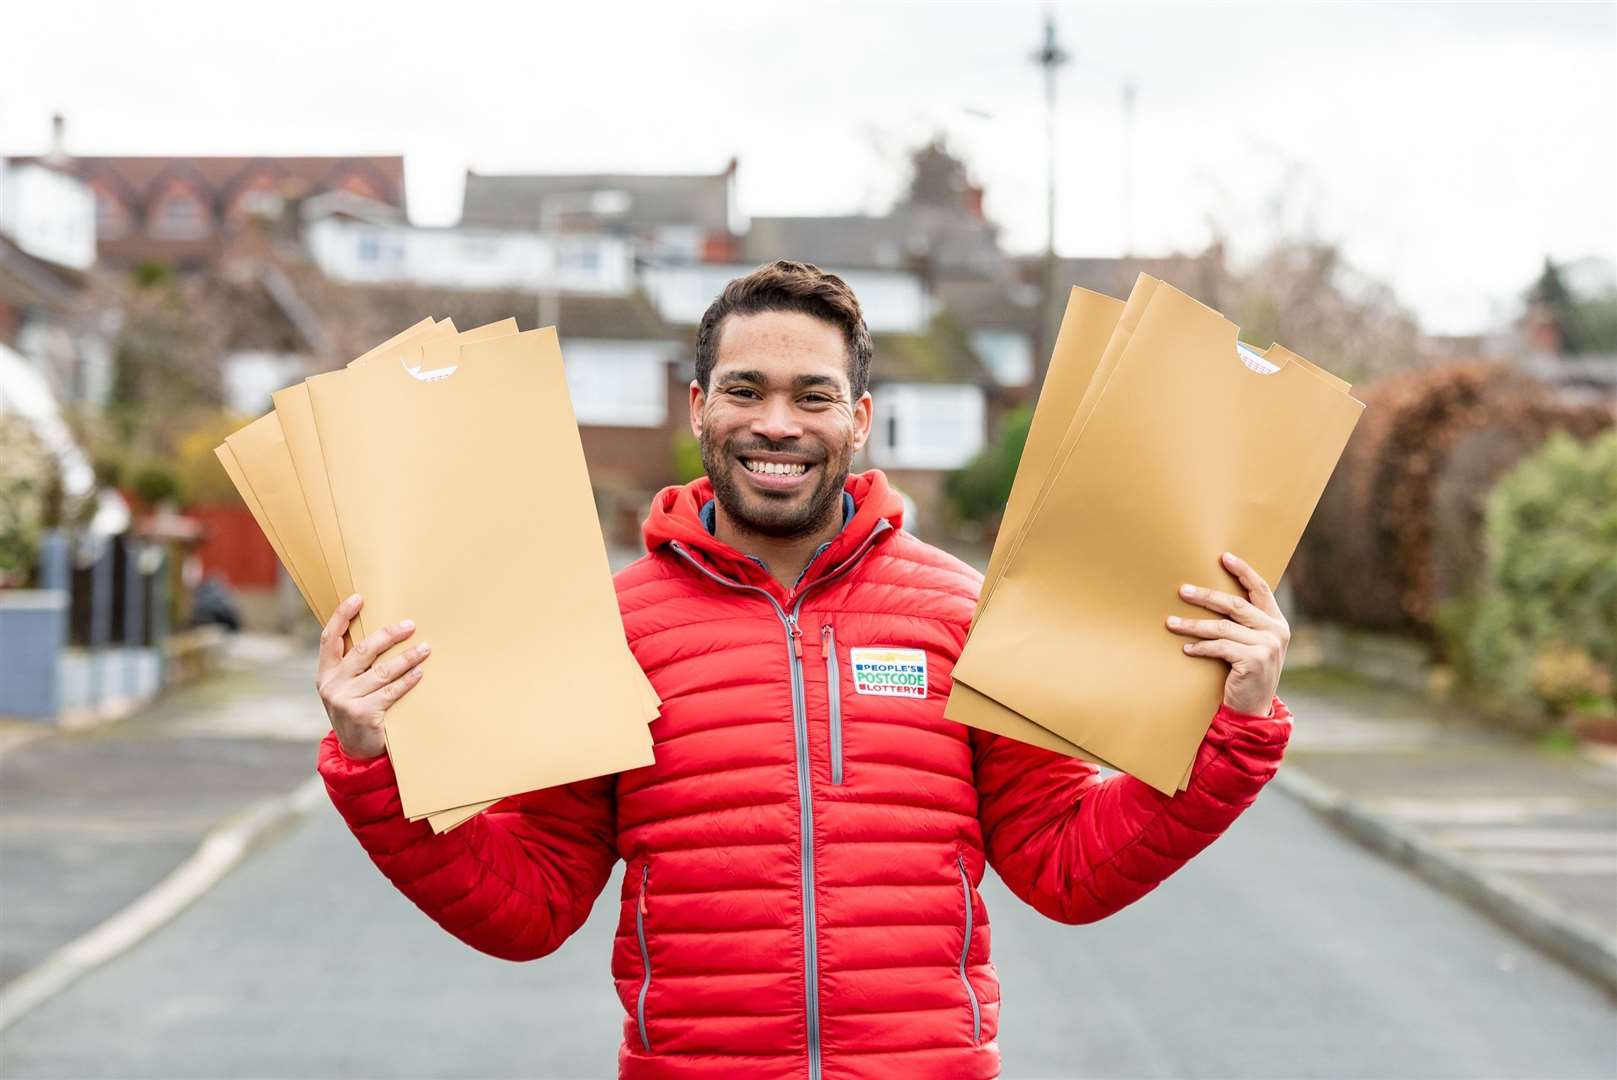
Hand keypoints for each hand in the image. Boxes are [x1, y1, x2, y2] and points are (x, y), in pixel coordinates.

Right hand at [315, 594, 430, 759]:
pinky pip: (391, 692)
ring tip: (425, 649)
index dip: (342, 616)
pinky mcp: (363, 714)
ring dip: (407, 658)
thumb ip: (355, 664)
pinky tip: (420, 673)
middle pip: (362, 651)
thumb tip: (384, 631)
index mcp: (325, 673)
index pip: (329, 638)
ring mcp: (345, 701)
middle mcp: (331, 685)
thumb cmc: (358, 709)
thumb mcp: (347, 687)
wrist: (356, 752)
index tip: (358, 598)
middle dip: (388, 635)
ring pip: (381, 671)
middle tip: (410, 625)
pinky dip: (408, 681)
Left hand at [1165, 551, 1289, 717]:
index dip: (1243, 571)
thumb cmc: (1244, 674)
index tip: (1224, 557)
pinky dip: (1200, 647)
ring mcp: (1268, 646)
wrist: (1252, 710)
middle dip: (1206, 596)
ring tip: (1170, 623)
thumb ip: (1243, 624)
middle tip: (1182, 591)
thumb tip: (1209, 596)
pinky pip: (1220, 647)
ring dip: (1193, 625)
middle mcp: (1276, 631)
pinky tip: (1186, 648)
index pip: (1261, 589)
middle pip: (1235, 604)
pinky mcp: (1255, 660)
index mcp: (1277, 623)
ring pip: (1222, 627)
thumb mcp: (1251, 645)